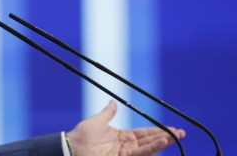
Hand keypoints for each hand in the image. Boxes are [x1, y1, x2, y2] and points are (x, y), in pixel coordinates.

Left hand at [66, 100, 185, 155]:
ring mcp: (125, 154)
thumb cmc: (82, 135)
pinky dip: (152, 148)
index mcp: (122, 136)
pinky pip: (140, 154)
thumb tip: (113, 101)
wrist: (72, 147)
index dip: (158, 130)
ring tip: (174, 137)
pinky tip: (161, 142)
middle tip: (181, 133)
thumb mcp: (97, 121)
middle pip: (150, 141)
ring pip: (148, 149)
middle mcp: (127, 147)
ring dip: (162, 143)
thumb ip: (108, 113)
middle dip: (166, 137)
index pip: (144, 133)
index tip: (172, 129)